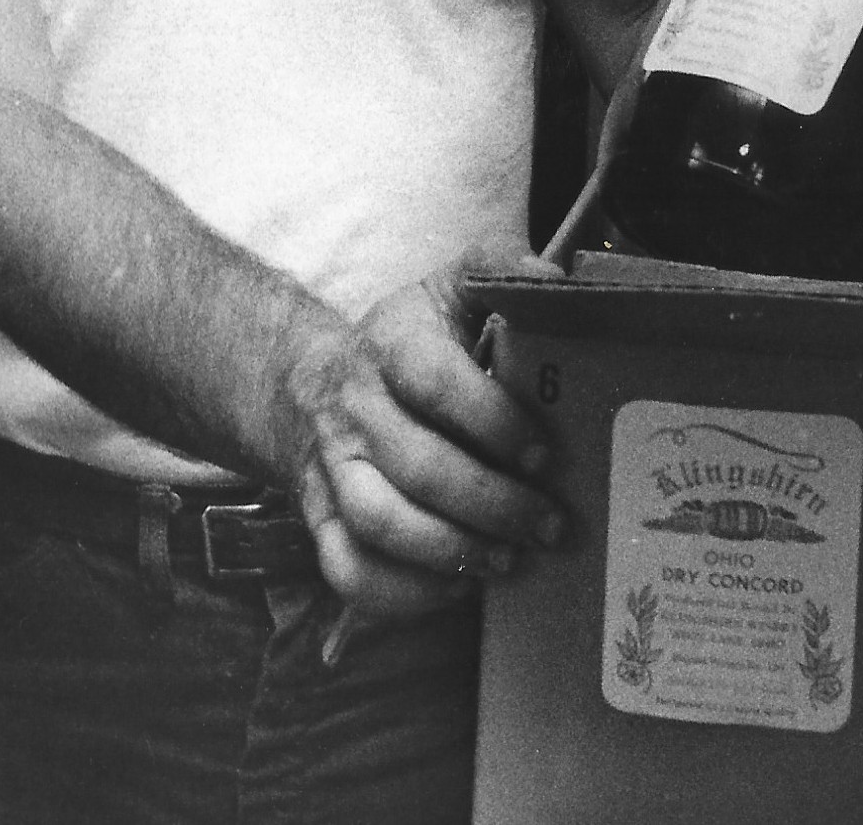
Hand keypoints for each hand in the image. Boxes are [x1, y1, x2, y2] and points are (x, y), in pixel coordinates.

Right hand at [271, 244, 564, 619]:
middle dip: (492, 503)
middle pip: (416, 467)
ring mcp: (330, 469)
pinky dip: (403, 593)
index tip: (545, 453)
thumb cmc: (407, 343)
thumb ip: (497, 270)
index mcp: (390, 345)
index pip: (432, 381)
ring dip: (452, 553)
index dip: (491, 420)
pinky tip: (458, 588)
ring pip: (379, 523)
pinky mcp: (319, 520)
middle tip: (550, 524)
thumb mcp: (446, 290)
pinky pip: (347, 570)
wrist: (306, 386)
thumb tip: (556, 282)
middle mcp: (353, 408)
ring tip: (510, 561)